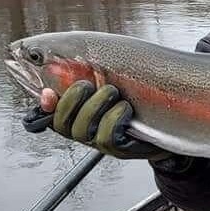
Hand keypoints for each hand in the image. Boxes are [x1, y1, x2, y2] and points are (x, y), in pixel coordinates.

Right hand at [23, 81, 176, 162]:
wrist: (164, 119)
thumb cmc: (132, 93)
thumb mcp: (108, 78)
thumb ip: (85, 72)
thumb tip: (59, 61)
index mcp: (73, 114)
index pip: (48, 115)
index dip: (45, 106)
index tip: (48, 93)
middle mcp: (80, 131)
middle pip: (63, 122)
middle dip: (74, 98)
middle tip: (91, 84)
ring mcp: (97, 143)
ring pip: (84, 128)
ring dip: (98, 104)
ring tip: (114, 92)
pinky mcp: (116, 149)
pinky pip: (107, 136)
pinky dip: (116, 117)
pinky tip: (126, 109)